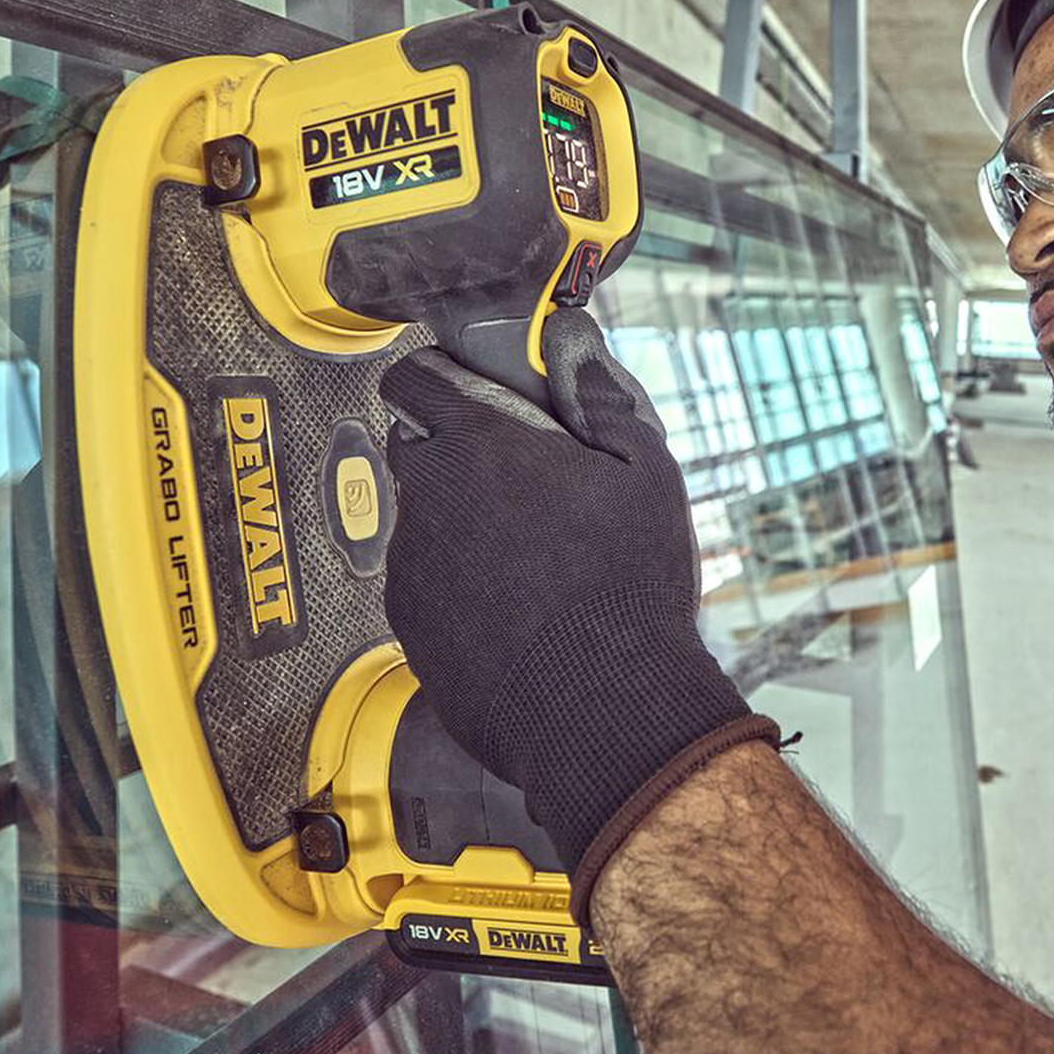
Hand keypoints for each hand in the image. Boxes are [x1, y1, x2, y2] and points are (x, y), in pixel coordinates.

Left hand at [380, 307, 781, 917]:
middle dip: (454, 447)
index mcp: (476, 444)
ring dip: (459, 520)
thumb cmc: (627, 585)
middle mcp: (425, 497)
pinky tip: (513, 605)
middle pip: (413, 444)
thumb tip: (570, 342)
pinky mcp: (409, 625)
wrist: (603, 711)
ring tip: (531, 557)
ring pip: (422, 518)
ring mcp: (410, 565)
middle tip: (521, 476)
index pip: (414, 377)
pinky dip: (455, 581)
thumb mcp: (644, 468)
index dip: (442, 375)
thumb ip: (598, 393)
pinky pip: (424, 581)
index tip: (475, 389)